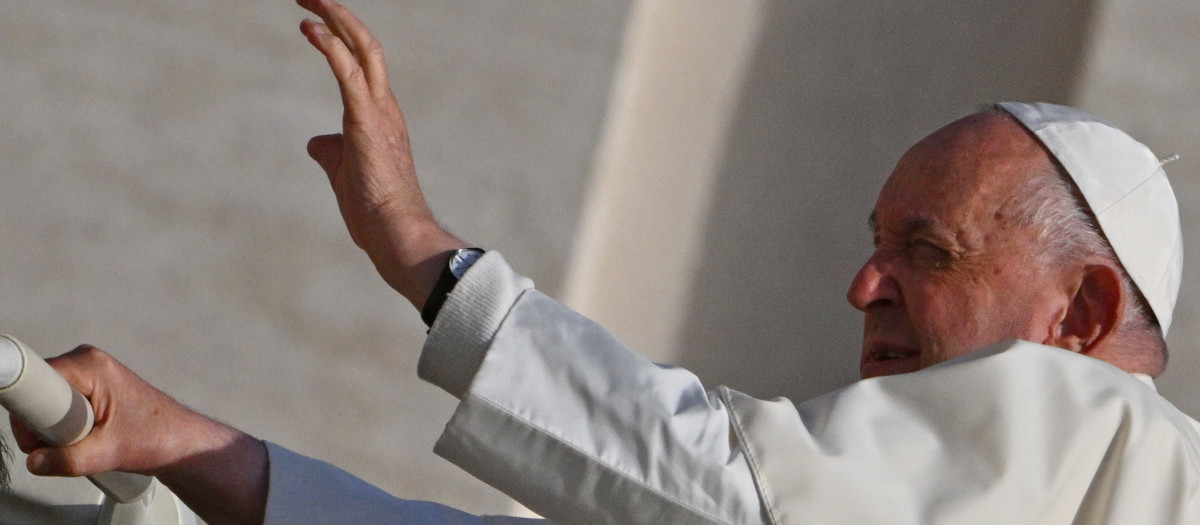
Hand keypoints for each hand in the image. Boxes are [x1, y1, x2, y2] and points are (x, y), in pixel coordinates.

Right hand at [10, 345, 266, 524]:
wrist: (179, 441)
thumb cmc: (157, 436)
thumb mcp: (108, 452)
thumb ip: (68, 459)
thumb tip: (36, 461)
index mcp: (90, 365)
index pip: (35, 379)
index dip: (31, 411)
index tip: (41, 431)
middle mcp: (85, 362)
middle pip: (36, 393)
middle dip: (42, 425)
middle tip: (74, 441)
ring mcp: (86, 374)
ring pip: (43, 404)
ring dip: (52, 430)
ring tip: (86, 438)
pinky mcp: (86, 389)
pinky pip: (54, 408)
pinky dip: (60, 428)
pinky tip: (83, 437)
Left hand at [297, 0, 466, 308]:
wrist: (396, 233)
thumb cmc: (375, 211)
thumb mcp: (344, 173)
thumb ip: (330, 150)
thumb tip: (315, 141)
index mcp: (381, 116)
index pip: (364, 62)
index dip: (341, 35)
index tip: (312, 19)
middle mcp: (385, 107)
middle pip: (366, 44)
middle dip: (338, 14)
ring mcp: (379, 113)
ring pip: (362, 50)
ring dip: (333, 19)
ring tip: (307, 0)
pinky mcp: (366, 123)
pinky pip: (348, 74)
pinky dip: (330, 47)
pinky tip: (310, 29)